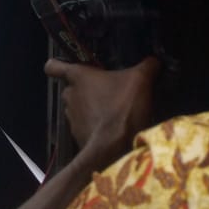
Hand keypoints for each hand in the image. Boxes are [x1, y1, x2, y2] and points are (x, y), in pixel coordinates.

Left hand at [44, 55, 158, 157]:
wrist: (116, 147)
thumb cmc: (123, 105)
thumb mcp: (141, 79)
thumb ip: (147, 66)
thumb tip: (154, 60)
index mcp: (78, 76)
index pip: (54, 67)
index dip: (56, 65)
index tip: (64, 67)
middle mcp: (69, 95)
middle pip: (71, 88)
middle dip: (85, 90)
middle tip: (106, 92)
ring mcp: (71, 117)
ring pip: (77, 108)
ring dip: (89, 109)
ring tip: (111, 112)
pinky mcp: (77, 135)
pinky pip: (83, 126)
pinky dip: (94, 126)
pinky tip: (111, 128)